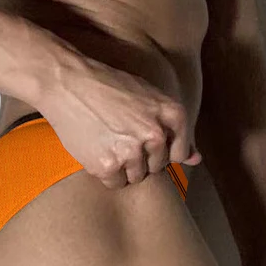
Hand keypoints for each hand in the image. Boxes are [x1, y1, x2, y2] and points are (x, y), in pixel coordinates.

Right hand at [38, 51, 201, 189]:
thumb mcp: (149, 96)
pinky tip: (95, 148)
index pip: (179, 152)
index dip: (161, 149)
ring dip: (122, 166)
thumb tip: (197, 160)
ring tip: (106, 140)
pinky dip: (105, 171)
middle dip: (140, 157)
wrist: (67, 83)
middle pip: (157, 166)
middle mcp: (156, 135)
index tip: (143, 139)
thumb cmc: (108, 86)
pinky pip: (115, 182)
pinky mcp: (108, 165)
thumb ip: (175, 130)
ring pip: (136, 176)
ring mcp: (132, 151)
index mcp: (172, 114)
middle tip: (118, 135)